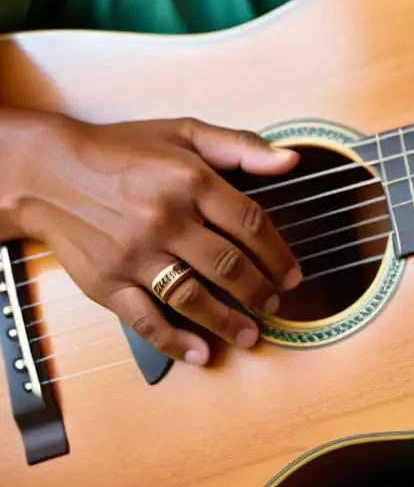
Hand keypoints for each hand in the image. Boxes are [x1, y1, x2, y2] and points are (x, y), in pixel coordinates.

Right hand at [0, 111, 302, 364]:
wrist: (47, 172)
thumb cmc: (121, 151)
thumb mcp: (184, 133)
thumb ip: (241, 147)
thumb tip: (291, 160)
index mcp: (190, 181)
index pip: (251, 224)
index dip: (279, 254)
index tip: (292, 274)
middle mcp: (165, 220)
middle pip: (228, 265)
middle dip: (260, 291)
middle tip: (274, 305)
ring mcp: (135, 255)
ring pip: (193, 297)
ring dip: (228, 322)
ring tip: (250, 334)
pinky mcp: (107, 283)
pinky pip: (145, 320)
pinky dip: (175, 342)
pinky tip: (200, 354)